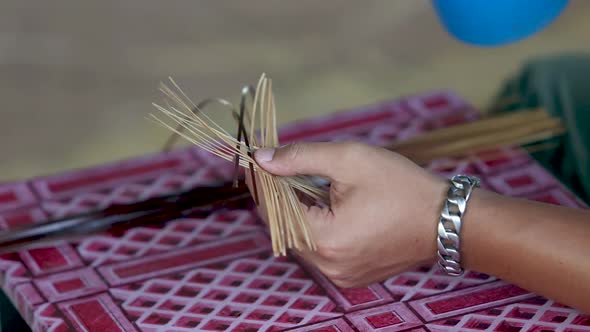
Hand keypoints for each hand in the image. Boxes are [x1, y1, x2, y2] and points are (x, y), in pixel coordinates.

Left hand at [249, 141, 447, 287]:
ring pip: (300, 239)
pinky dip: (314, 226)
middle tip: (278, 167)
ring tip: (303, 183)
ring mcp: (339, 275)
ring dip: (296, 211)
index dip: (261, 184)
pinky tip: (323, 205)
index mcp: (325, 239)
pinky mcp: (350, 276)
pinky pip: (319, 250)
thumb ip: (301, 158)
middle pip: (284, 227)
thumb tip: (262, 158)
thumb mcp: (350, 159)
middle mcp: (327, 265)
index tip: (254, 161)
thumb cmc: (402, 186)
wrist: (446, 220)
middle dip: (278, 196)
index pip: (272, 211)